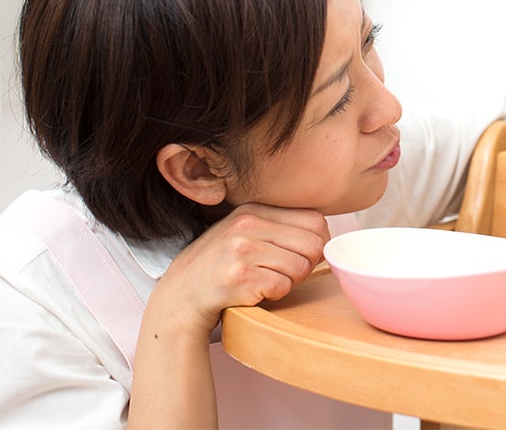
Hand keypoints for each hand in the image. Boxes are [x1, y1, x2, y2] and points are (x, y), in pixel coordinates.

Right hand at [151, 203, 330, 336]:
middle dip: (307, 264)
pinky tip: (255, 291)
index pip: (315, 219)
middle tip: (284, 272)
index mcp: (254, 209)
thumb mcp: (244, 232)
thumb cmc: (219, 265)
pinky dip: (275, 295)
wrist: (180, 296)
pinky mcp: (240, 277)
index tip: (303, 254)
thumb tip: (324, 234)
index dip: (318, 242)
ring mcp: (242, 250)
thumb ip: (278, 226)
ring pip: (301, 268)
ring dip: (289, 281)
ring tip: (265, 280)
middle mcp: (247, 224)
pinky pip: (283, 287)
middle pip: (314, 244)